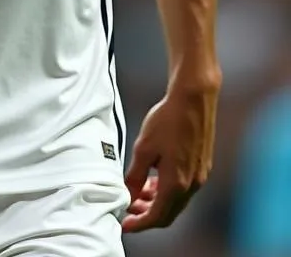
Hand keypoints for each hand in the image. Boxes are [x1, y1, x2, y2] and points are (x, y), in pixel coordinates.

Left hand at [122, 75, 219, 231]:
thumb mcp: (143, 149)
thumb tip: (126, 194)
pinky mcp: (201, 167)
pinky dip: (166, 191)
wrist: (192, 101)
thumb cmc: (167, 120)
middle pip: (168, 213)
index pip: (157, 217)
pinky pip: (183, 189)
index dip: (139, 223)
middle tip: (128, 210)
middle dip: (146, 215)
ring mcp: (199, 176)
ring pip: (176, 201)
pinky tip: (154, 181)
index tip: (124, 224)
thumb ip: (135, 175)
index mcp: (176, 183)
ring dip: (156, 202)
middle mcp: (192, 184)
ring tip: (137, 194)